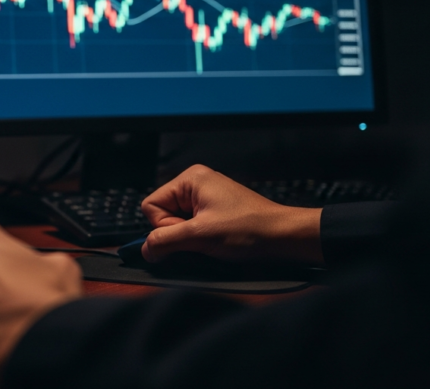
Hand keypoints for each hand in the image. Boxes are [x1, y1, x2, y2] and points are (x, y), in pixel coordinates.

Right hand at [141, 165, 322, 264]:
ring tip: (212, 241)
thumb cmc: (249, 229)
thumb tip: (145, 250)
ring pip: (178, 224)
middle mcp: (196, 184)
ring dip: (190, 238)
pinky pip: (192, 227)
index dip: (164, 226)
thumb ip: (165, 241)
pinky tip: (216, 242)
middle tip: (202, 240)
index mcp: (190, 179)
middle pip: (163, 214)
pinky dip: (199, 239)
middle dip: (178, 233)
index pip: (151, 205)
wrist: (284, 237)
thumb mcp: (200, 236)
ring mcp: (206, 197)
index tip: (188, 235)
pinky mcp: (215, 211)